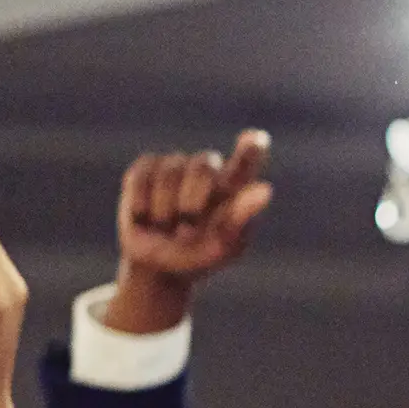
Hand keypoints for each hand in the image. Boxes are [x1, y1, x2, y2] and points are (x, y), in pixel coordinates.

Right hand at [104, 131, 274, 333]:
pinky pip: (142, 176)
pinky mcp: (145, 169)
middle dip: (193, 199)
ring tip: (166, 228)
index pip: (248, 158)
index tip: (255, 140)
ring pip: (170, 171)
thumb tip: (266, 188)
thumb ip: (241, 218)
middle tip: (186, 230)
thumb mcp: (221, 246)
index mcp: (233, 188)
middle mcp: (208, 170)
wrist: (156, 268)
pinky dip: (142, 203)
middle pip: (205, 164)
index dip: (251, 147)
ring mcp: (175, 166)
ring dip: (165, 209)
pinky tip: (144, 218)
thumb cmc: (198, 257)